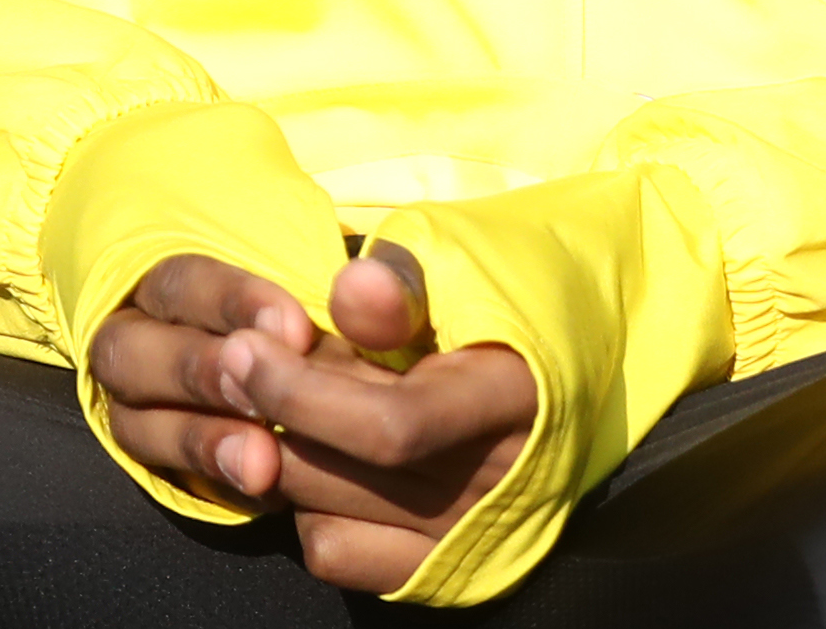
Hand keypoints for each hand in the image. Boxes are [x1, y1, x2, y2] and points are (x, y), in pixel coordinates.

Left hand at [88, 243, 540, 587]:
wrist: (584, 351)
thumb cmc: (517, 290)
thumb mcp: (473, 259)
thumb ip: (408, 279)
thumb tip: (348, 290)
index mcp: (515, 399)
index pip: (390, 426)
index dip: (301, 391)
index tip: (242, 344)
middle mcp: (497, 483)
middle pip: (344, 471)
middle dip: (272, 413)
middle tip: (241, 360)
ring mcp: (469, 533)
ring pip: (327, 512)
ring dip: (282, 454)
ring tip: (283, 399)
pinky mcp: (442, 565)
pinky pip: (338, 553)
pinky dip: (307, 508)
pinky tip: (315, 456)